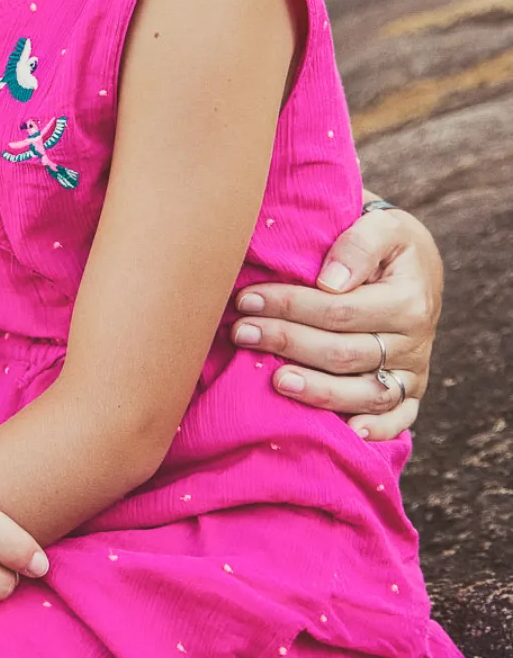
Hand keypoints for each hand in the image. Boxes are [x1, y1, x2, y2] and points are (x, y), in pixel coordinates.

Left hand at [231, 206, 441, 440]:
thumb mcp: (382, 226)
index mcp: (407, 300)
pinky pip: (399, 419)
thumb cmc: (386, 242)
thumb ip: (359, 244)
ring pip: (364, 393)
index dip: (289, 306)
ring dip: (316, 391)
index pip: (338, 311)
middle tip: (241, 332)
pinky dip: (378, 430)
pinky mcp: (411, 393)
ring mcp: (413, 372)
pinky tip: (347, 432)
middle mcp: (414, 342)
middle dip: (286, 342)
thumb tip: (330, 282)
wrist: (416, 266)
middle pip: (342, 353)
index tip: (245, 299)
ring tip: (275, 380)